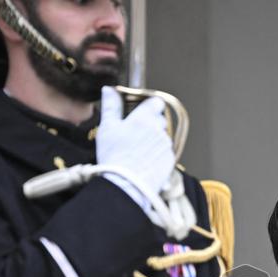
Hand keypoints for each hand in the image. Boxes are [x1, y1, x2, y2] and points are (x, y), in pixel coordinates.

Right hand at [96, 86, 174, 204]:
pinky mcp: (170, 160)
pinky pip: (165, 152)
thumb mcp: (107, 128)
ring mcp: (166, 146)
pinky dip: (157, 154)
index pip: (156, 102)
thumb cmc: (115, 156)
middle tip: (134, 134)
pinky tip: (143, 161)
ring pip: (162, 137)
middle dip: (150, 124)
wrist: (126, 184)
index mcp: (145, 118)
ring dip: (153, 140)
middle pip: (159, 120)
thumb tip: (109, 90)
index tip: (141, 110)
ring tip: (137, 151)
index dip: (149, 105)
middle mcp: (159, 130)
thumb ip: (111, 106)